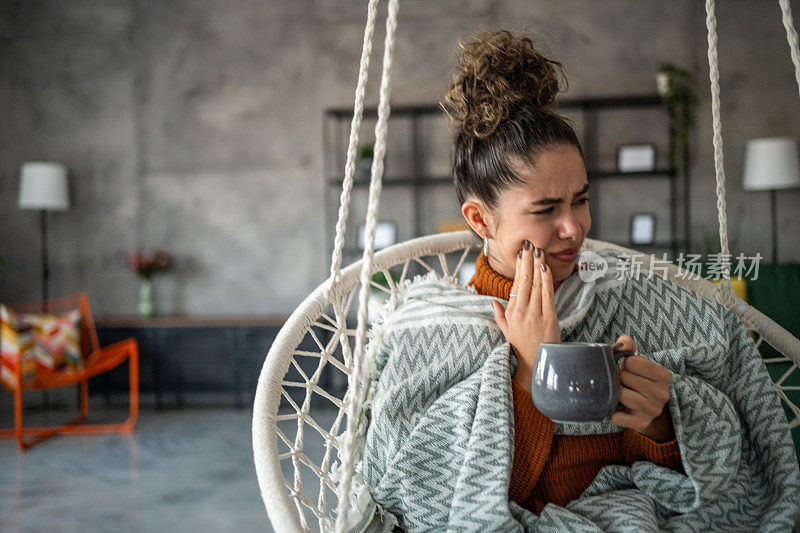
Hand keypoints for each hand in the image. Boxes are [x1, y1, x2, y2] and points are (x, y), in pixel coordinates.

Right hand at [491, 241, 560, 392]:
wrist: (536, 364)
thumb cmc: (521, 347)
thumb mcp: (506, 331)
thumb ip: (500, 315)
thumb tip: (493, 302)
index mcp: (511, 312)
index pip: (515, 284)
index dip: (519, 267)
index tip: (521, 253)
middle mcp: (521, 312)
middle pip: (524, 280)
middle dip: (527, 260)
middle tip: (529, 244)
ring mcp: (535, 314)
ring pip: (536, 285)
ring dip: (537, 266)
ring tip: (538, 251)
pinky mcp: (549, 318)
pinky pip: (547, 295)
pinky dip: (546, 280)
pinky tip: (545, 268)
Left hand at [609, 335, 674, 441]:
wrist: (648, 409)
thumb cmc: (640, 380)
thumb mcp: (638, 362)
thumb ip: (629, 348)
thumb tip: (622, 342)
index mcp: (664, 375)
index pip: (632, 362)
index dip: (624, 364)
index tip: (628, 369)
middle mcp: (662, 393)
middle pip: (624, 377)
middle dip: (619, 378)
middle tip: (624, 382)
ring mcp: (653, 410)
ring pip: (621, 396)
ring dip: (616, 394)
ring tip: (621, 393)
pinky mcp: (642, 423)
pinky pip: (616, 417)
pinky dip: (612, 412)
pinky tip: (619, 408)